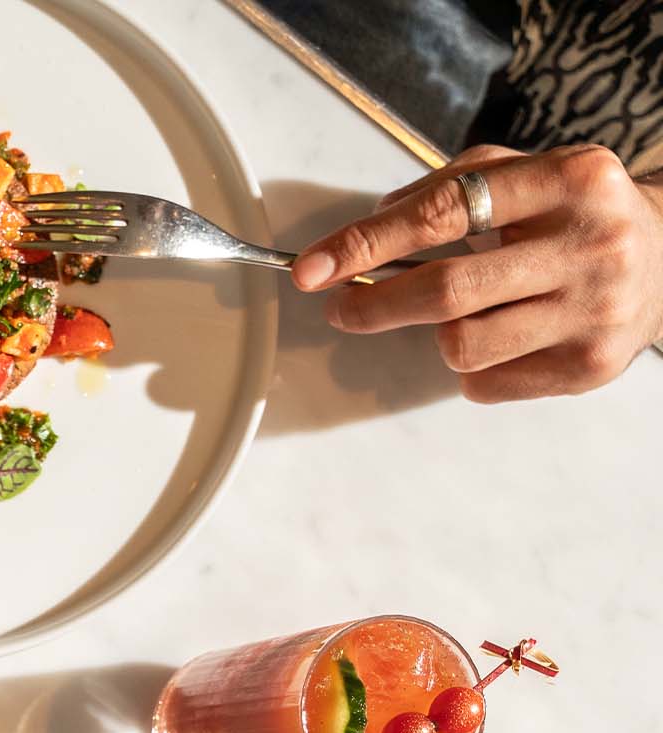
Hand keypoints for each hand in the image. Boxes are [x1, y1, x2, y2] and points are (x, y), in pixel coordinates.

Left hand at [290, 144, 662, 401]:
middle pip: (447, 292)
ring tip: (470, 310)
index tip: (312, 269)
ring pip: (462, 346)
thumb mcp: (523, 174)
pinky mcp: (590, 366)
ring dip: (440, 333)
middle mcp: (591, 244)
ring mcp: (596, 310)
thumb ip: (442, 189)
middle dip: (376, 305)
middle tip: (344, 307)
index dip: (365, 245)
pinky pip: (486, 383)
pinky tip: (508, 335)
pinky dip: (474, 365)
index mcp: (571, 179)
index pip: (444, 213)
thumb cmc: (576, 212)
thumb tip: (361, 234)